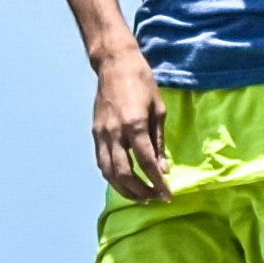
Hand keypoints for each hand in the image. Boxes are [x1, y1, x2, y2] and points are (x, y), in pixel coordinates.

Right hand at [92, 56, 168, 199]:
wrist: (114, 64)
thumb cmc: (142, 83)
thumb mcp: (159, 110)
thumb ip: (159, 142)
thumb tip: (163, 169)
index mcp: (135, 125)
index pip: (147, 163)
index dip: (158, 183)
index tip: (168, 195)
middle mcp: (115, 133)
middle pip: (125, 174)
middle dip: (141, 191)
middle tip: (155, 198)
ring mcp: (102, 134)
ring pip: (109, 173)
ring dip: (124, 189)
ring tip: (140, 196)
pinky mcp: (95, 133)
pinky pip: (101, 162)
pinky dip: (112, 177)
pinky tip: (123, 182)